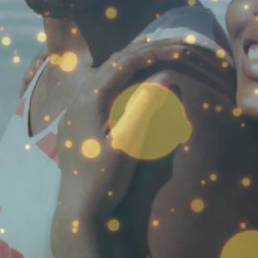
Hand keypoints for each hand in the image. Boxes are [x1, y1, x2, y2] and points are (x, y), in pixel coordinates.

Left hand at [54, 39, 234, 220]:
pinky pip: (105, 89)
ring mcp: (78, 109)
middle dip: (145, 51)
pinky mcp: (81, 121)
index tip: (180, 49)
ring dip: (135, 63)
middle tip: (175, 46)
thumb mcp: (128, 143)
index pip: (124, 62)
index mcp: (89, 98)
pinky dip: (125, 79)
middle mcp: (80, 98)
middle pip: (115, 63)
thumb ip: (144, 107)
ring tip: (161, 55)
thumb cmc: (103, 180)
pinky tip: (137, 83)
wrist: (79, 211)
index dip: (153, 52)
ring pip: (108, 74)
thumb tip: (166, 76)